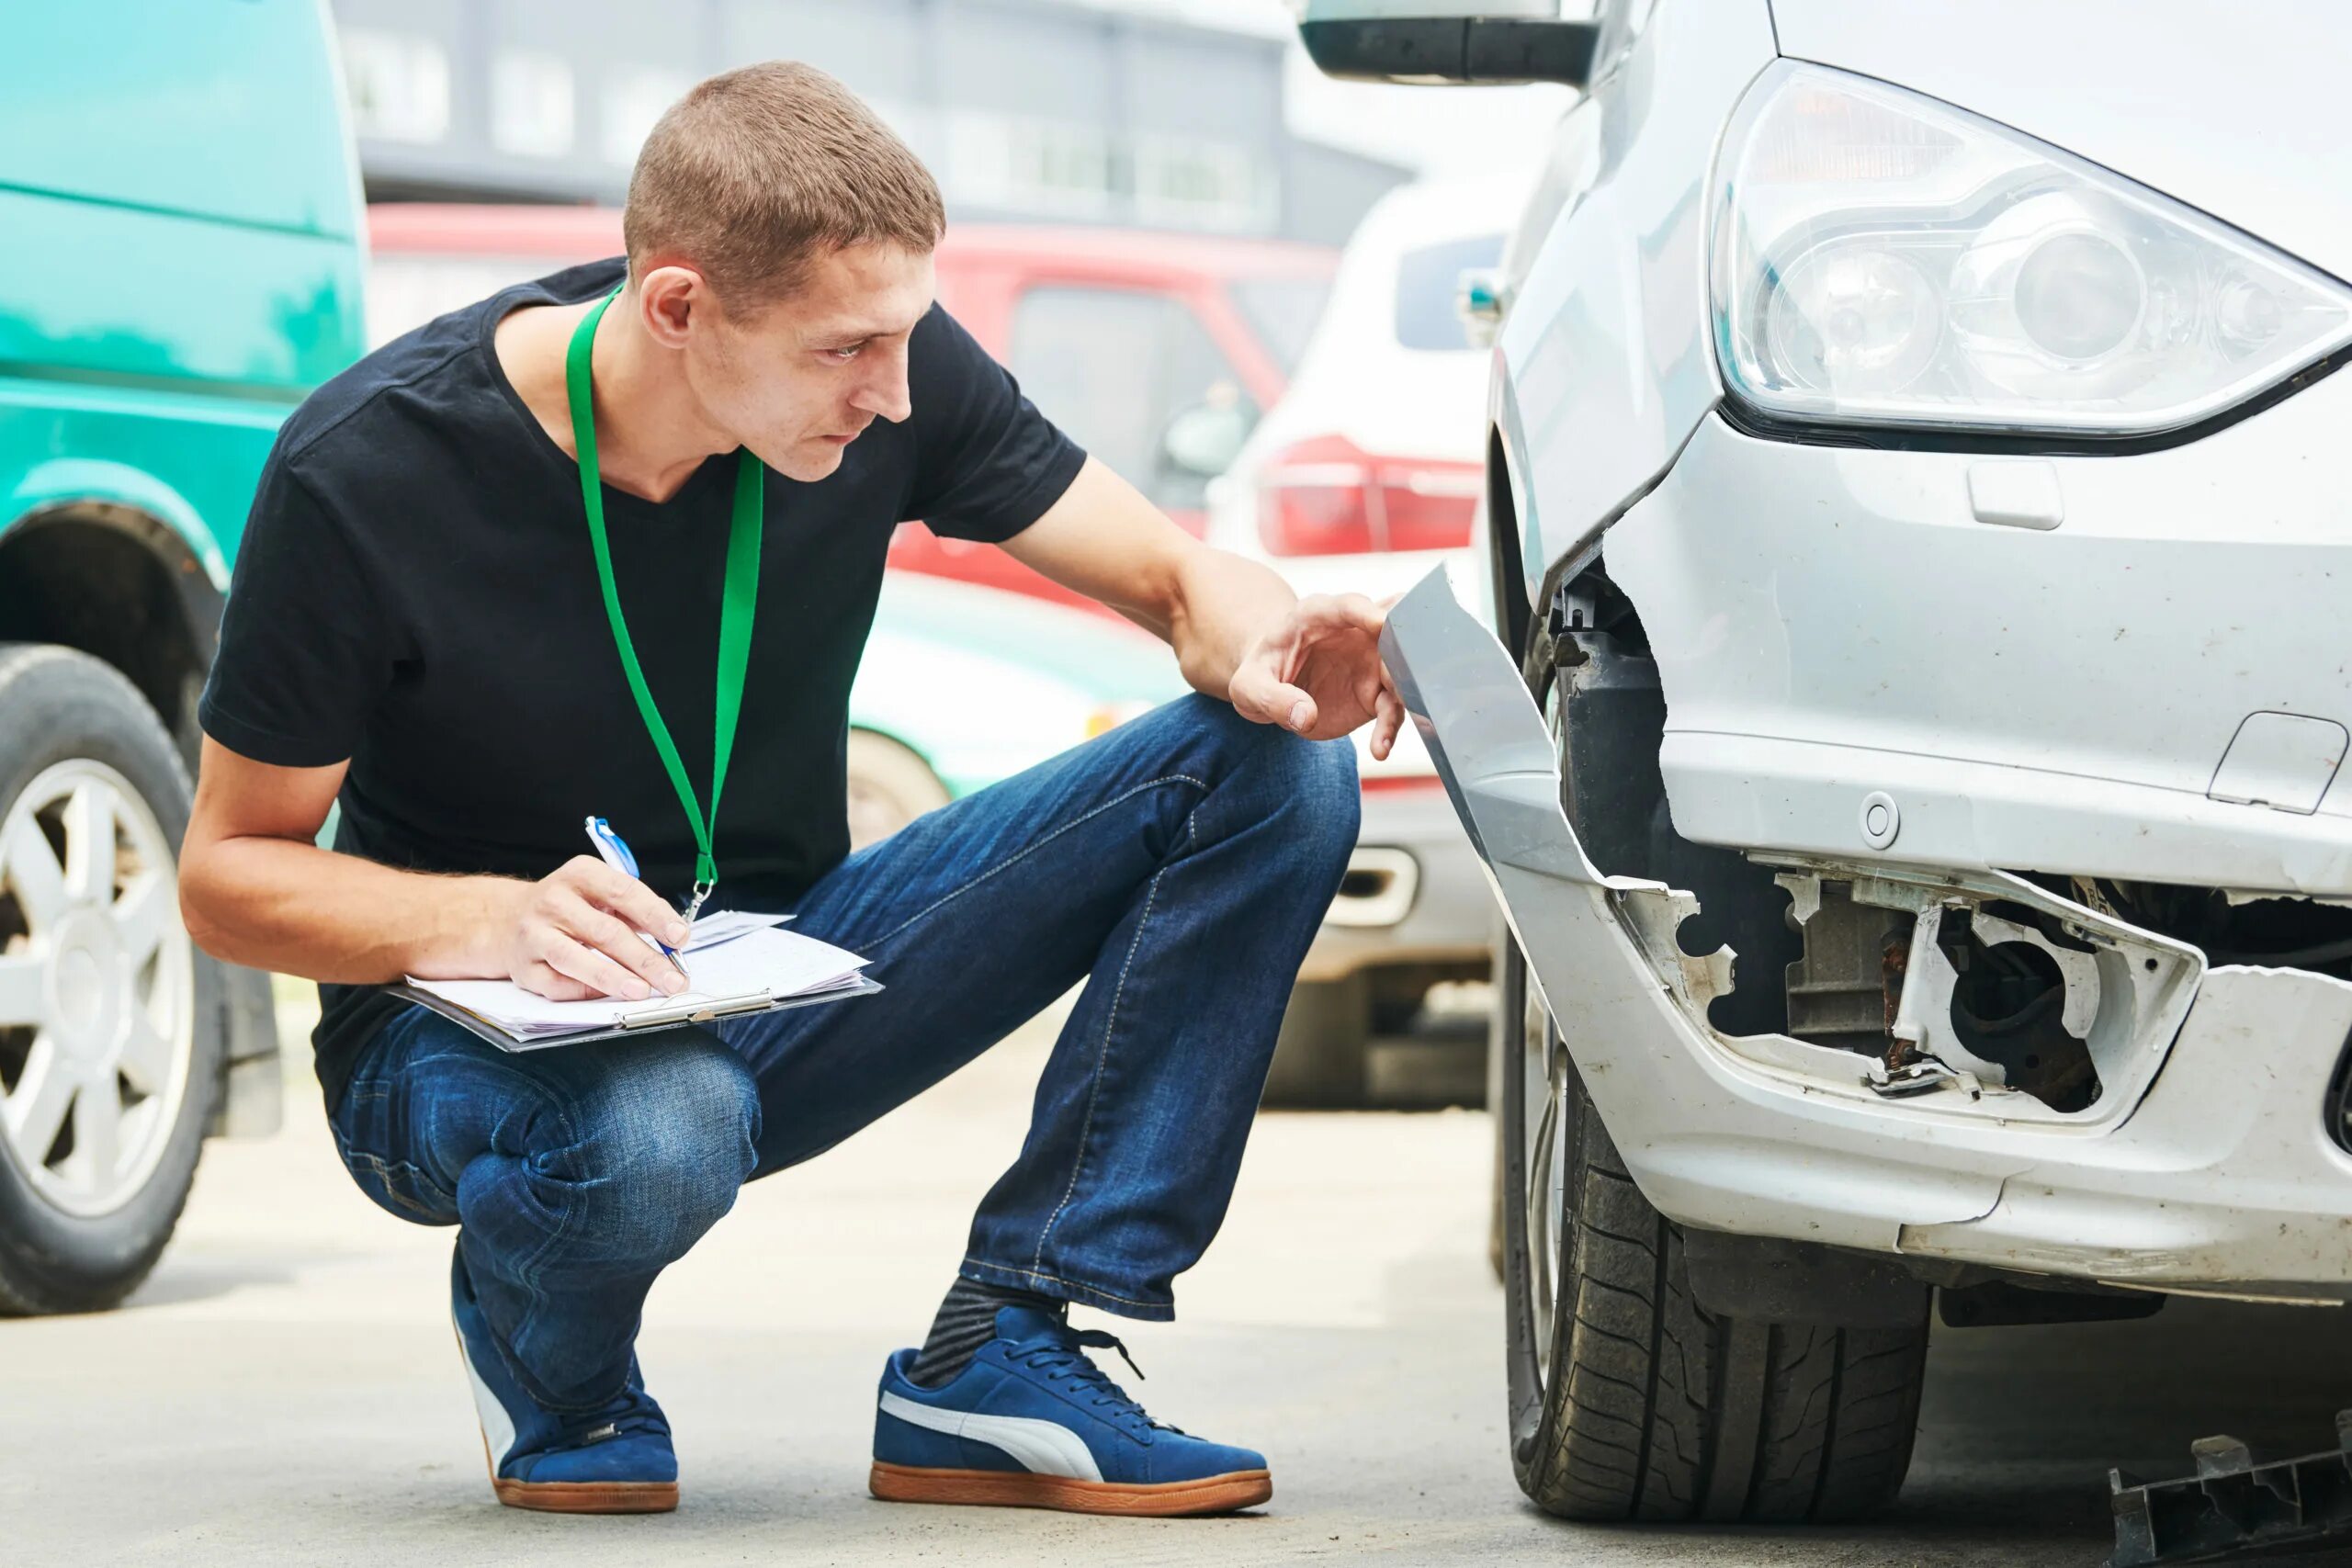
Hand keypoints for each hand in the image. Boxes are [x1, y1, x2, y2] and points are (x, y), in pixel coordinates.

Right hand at [489, 856, 691, 1001]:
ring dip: (614, 978)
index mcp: (580, 874)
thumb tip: (673, 937)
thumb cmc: (569, 907)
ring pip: (576, 959)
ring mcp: (534, 934)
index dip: (655, 916)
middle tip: (673, 978)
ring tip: (643, 991)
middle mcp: (554, 901)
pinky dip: (586, 991)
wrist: (508, 920)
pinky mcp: (524, 967)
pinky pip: (557, 984)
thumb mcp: (599, 893)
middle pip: (605, 932)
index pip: (624, 891)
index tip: (680, 936)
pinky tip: (609, 996)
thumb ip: (635, 910)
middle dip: (645, 959)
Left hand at [1229, 592, 1404, 759]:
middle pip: (1391, 629)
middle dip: (1406, 643)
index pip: (1347, 606)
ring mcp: (1370, 661)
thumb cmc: (1260, 675)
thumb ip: (1272, 697)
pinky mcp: (1376, 692)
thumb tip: (1304, 715)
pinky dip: (1390, 728)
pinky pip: (1392, 708)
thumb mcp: (1249, 687)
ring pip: (1401, 671)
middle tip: (1411, 667)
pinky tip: (1379, 749)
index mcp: (1317, 616)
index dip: (1366, 612)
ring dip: (1404, 695)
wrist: (1270, 689)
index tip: (1382, 624)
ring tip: (1386, 731)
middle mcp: (1353, 632)